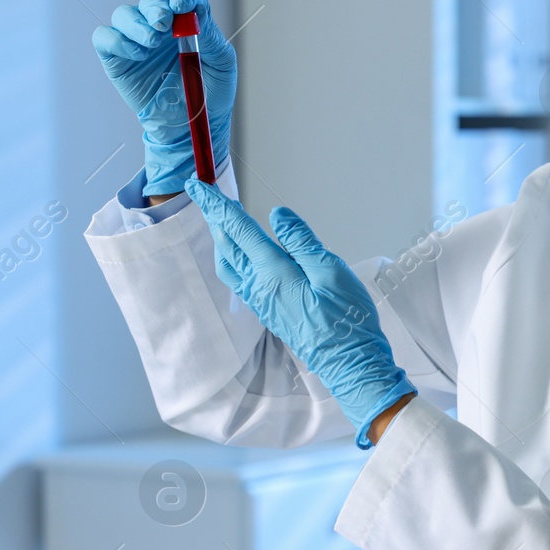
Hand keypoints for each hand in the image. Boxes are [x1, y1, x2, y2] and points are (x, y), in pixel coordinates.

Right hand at [92, 0, 236, 196]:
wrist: (188, 129)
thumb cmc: (209, 95)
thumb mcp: (221, 64)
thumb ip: (210, 36)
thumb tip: (193, 12)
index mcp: (187, 23)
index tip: (182, 5)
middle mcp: (159, 28)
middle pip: (152, 2)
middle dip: (156, 8)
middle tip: (163, 24)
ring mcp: (136, 42)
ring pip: (124, 14)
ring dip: (137, 23)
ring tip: (152, 42)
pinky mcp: (117, 59)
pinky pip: (104, 37)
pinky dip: (117, 40)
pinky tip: (138, 55)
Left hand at [186, 180, 415, 447]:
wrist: (349, 363)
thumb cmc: (347, 320)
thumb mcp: (331, 271)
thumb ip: (300, 241)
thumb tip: (277, 216)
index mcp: (273, 272)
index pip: (237, 229)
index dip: (216, 204)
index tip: (199, 185)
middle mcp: (259, 287)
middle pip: (226, 245)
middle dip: (213, 217)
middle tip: (204, 195)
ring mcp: (261, 302)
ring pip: (229, 264)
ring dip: (221, 238)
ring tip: (221, 220)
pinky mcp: (269, 311)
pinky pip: (239, 279)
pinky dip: (233, 257)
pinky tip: (242, 253)